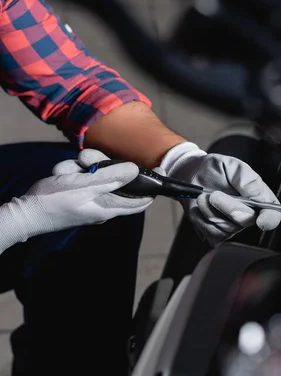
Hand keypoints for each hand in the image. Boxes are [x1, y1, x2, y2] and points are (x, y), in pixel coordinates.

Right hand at [0, 149, 153, 253]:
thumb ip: (110, 177)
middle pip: (115, 178)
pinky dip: (71, 172)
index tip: (160, 169)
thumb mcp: (84, 186)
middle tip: (84, 162)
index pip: (140, 201)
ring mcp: (89, 197)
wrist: (24, 212)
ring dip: (80, 167)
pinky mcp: (77, 192)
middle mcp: (102, 203)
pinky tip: (61, 175)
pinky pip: (81, 176)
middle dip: (101, 165)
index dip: (151, 186)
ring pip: (96, 173)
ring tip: (66, 171)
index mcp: (108, 207)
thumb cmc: (53, 202)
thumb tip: (136, 170)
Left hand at [160, 142, 280, 245]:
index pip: (272, 213)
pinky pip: (212, 234)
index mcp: (259, 197)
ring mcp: (232, 226)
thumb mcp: (233, 166)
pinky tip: (199, 209)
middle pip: (246, 221)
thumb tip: (258, 196)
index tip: (262, 221)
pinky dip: (201, 220)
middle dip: (228, 207)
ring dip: (210, 211)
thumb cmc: (216, 170)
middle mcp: (248, 214)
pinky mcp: (216, 233)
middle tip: (214, 194)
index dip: (270, 219)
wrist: (192, 175)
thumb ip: (247, 180)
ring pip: (226, 229)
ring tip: (203, 196)